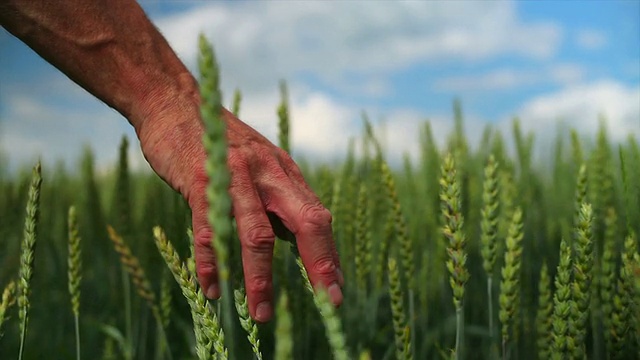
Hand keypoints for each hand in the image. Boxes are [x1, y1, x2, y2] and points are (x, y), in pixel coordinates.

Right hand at [136, 87, 343, 322]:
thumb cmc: (219, 142)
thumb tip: (299, 240)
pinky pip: (209, 229)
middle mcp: (267, 173)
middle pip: (304, 222)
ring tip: (260, 312)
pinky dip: (211, 263)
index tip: (336, 288)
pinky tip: (212, 289)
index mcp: (285, 172)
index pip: (318, 217)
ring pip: (256, 233)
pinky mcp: (200, 180)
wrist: (176, 103)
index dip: (329, 254)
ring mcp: (235, 176)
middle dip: (319, 263)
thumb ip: (279, 198)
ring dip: (261, 277)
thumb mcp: (260, 164)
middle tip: (328, 302)